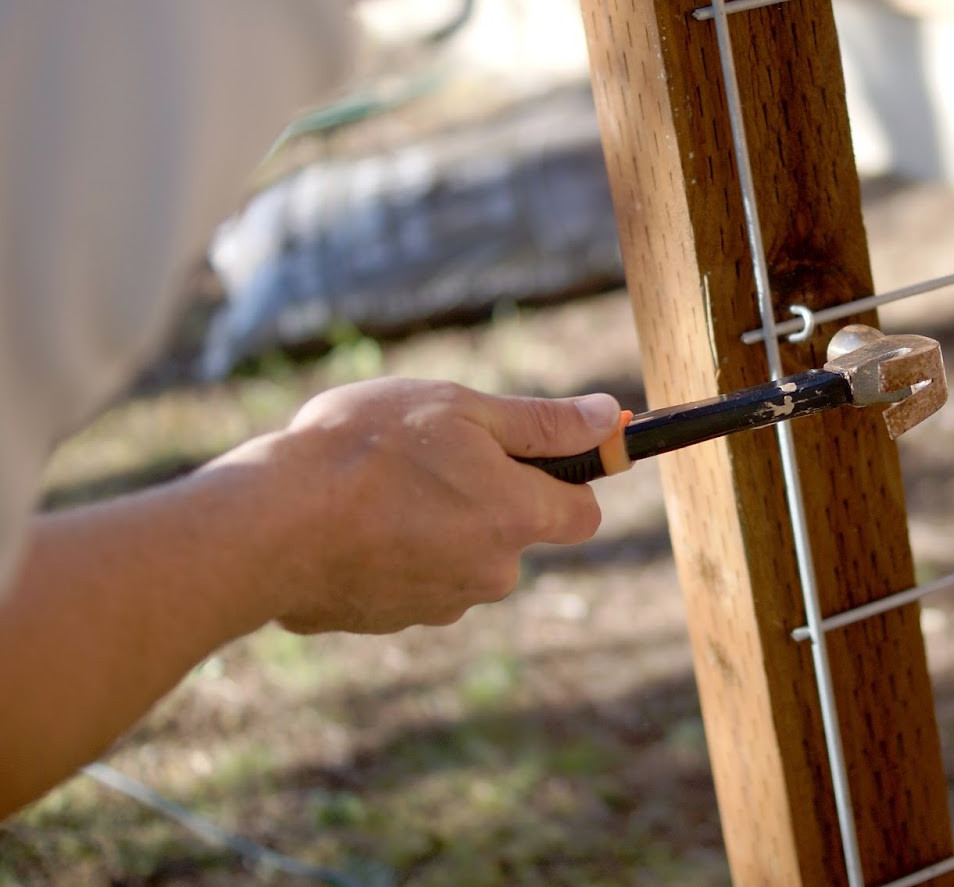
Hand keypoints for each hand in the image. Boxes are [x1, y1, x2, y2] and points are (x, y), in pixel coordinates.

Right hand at [242, 378, 620, 634]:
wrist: (266, 525)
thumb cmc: (365, 451)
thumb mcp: (460, 409)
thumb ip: (543, 422)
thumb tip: (611, 419)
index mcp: (518, 519)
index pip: (583, 513)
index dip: (565, 479)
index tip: (532, 454)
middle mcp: (490, 573)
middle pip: (513, 532)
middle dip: (485, 496)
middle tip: (428, 454)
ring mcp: (438, 605)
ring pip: (458, 555)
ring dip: (433, 522)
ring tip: (377, 484)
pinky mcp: (387, 621)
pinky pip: (407, 577)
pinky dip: (390, 551)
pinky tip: (348, 521)